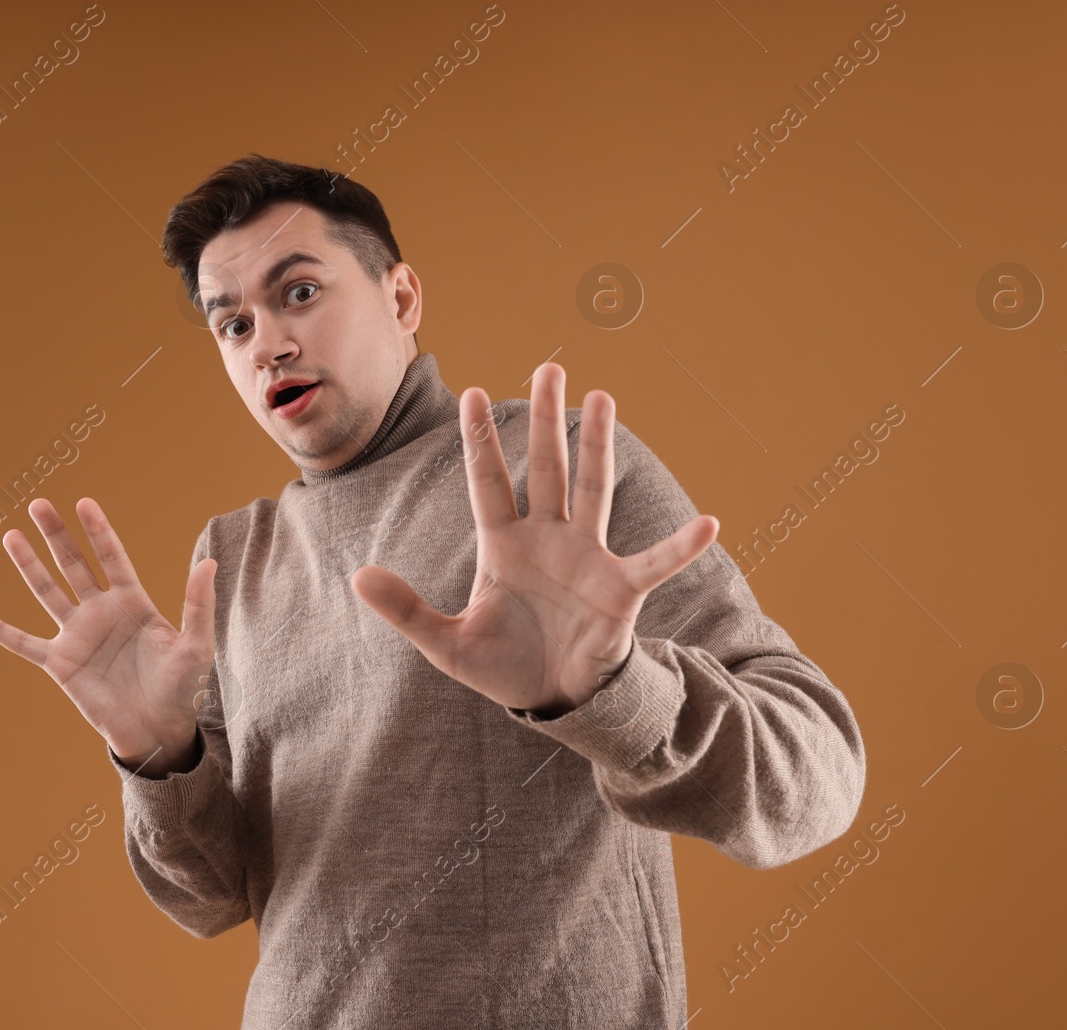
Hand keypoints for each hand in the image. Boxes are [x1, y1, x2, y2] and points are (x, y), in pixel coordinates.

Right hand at [0, 497, 217, 768]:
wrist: (159, 730)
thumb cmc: (182, 687)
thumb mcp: (196, 644)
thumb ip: (198, 603)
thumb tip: (208, 561)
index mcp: (134, 603)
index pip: (112, 558)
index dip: (99, 531)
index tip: (85, 503)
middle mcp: (101, 613)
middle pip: (75, 565)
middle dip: (57, 534)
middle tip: (39, 504)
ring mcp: (78, 636)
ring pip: (47, 592)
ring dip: (29, 565)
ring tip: (11, 535)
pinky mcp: (60, 664)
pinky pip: (24, 643)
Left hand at [350, 362, 718, 716]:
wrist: (553, 699)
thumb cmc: (503, 665)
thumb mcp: (446, 643)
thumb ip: (406, 609)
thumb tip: (357, 575)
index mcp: (503, 545)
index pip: (488, 482)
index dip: (481, 440)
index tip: (474, 393)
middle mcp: (547, 538)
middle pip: (545, 467)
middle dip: (547, 418)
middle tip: (550, 367)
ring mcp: (587, 558)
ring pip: (592, 489)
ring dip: (597, 446)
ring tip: (604, 398)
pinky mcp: (620, 590)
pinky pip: (654, 563)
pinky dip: (680, 546)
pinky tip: (708, 523)